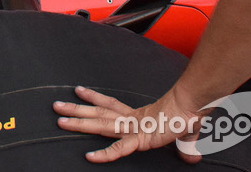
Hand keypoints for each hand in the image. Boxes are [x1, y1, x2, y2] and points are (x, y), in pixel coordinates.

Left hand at [53, 86, 203, 163]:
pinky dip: (106, 154)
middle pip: (98, 113)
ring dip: (79, 123)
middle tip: (56, 106)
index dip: (94, 98)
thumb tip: (192, 158)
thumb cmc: (190, 114)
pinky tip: (90, 157)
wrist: (194, 106)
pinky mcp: (141, 139)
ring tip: (60, 120)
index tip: (79, 91)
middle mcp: (131, 119)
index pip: (111, 104)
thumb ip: (185, 147)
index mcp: (138, 115)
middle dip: (76, 110)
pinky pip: (120, 148)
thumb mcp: (186, 134)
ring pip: (101, 124)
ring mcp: (133, 128)